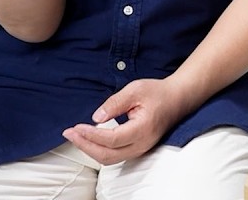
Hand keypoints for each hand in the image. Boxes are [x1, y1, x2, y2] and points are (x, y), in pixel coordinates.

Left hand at [62, 78, 188, 164]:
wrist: (177, 99)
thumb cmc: (157, 92)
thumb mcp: (135, 89)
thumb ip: (115, 103)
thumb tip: (96, 117)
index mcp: (143, 128)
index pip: (112, 139)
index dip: (91, 135)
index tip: (76, 127)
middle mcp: (142, 144)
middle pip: (107, 155)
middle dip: (85, 145)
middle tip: (69, 133)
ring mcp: (141, 149)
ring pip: (109, 159)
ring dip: (90, 149)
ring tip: (75, 136)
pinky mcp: (137, 148)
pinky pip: (114, 156)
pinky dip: (99, 150)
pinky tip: (89, 139)